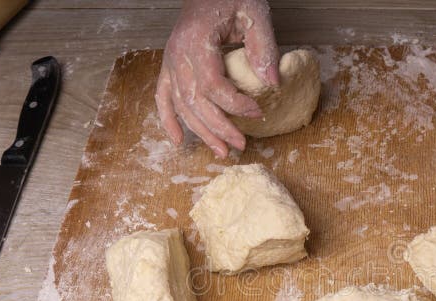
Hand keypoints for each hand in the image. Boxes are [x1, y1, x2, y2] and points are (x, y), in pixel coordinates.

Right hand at [155, 0, 279, 156]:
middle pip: (195, 102)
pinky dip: (168, 120)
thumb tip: (272, 82)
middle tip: (241, 145)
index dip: (234, 104)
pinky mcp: (169, 66)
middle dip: (219, 128)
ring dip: (201, 131)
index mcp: (197, 42)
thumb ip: (263, 46)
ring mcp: (171, 62)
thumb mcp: (254, 13)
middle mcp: (178, 55)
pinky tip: (179, 140)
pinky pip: (163, 97)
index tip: (257, 113)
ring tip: (222, 150)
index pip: (213, 85)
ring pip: (181, 106)